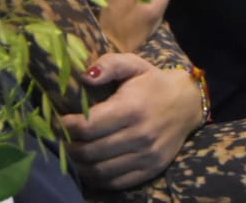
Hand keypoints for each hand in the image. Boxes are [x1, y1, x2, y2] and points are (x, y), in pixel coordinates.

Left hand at [61, 54, 201, 189]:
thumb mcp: (133, 64)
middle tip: (60, 139)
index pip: (89, 126)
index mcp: (132, 108)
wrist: (188, 103)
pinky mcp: (151, 169)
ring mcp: (147, 156)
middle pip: (91, 151)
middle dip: (69, 147)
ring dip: (80, 165)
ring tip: (71, 154)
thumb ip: (108, 65)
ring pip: (101, 170)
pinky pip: (117, 182)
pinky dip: (98, 179)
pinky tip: (89, 168)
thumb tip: (84, 76)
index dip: (67, 126)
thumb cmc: (153, 82)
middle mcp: (140, 135)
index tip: (58, 121)